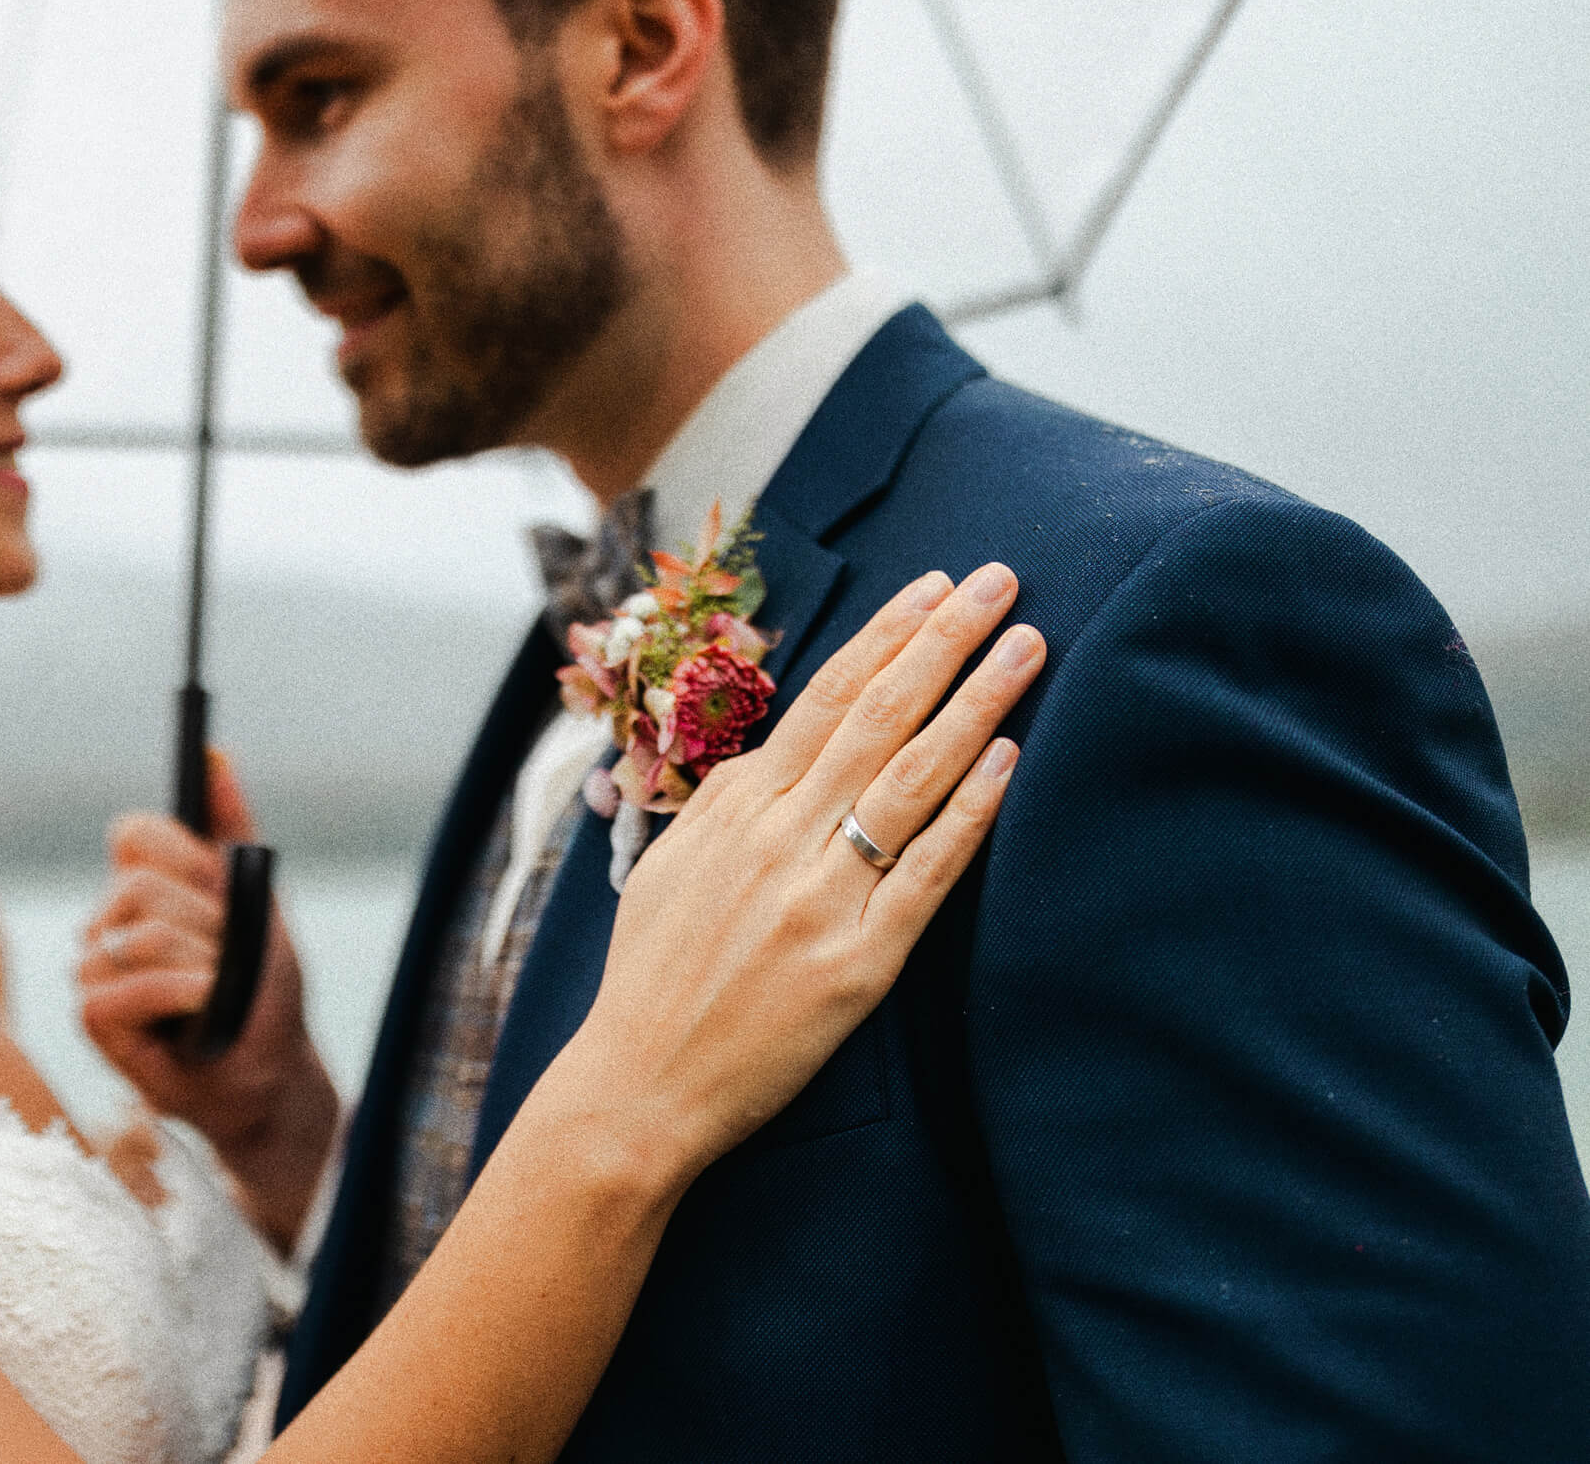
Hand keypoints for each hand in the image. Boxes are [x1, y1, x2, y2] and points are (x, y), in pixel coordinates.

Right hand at [79, 751, 338, 1250]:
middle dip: (205, 923)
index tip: (219, 887)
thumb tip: (216, 758)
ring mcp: (97, 969)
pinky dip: (175, 997)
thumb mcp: (261, 902)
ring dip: (200, 967)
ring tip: (218, 996)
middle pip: (141, 885)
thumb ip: (235, 829)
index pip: (136, 832)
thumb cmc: (265, 991)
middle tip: (230, 960)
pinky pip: (116, 988)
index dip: (182, 853)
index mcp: (149, 888)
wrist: (274, 1070)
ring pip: (138, 937)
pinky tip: (199, 1015)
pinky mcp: (94, 1019)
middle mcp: (113, 923)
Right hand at [561, 564, 1045, 1179]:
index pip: (824, 698)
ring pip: (909, 775)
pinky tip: (1009, 761)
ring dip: (974, 702)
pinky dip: (970, 811)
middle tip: (1001, 582)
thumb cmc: (651, 980)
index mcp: (732, 808)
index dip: (885, 637)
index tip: (935, 587)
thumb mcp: (670, 869)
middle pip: (875, 715)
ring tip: (1027, 647)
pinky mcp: (857, 961)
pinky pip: (926, 871)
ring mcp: (818, 895)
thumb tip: (773, 760)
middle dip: (942, 639)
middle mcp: (776, 837)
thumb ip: (725, 810)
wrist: (637, 1083)